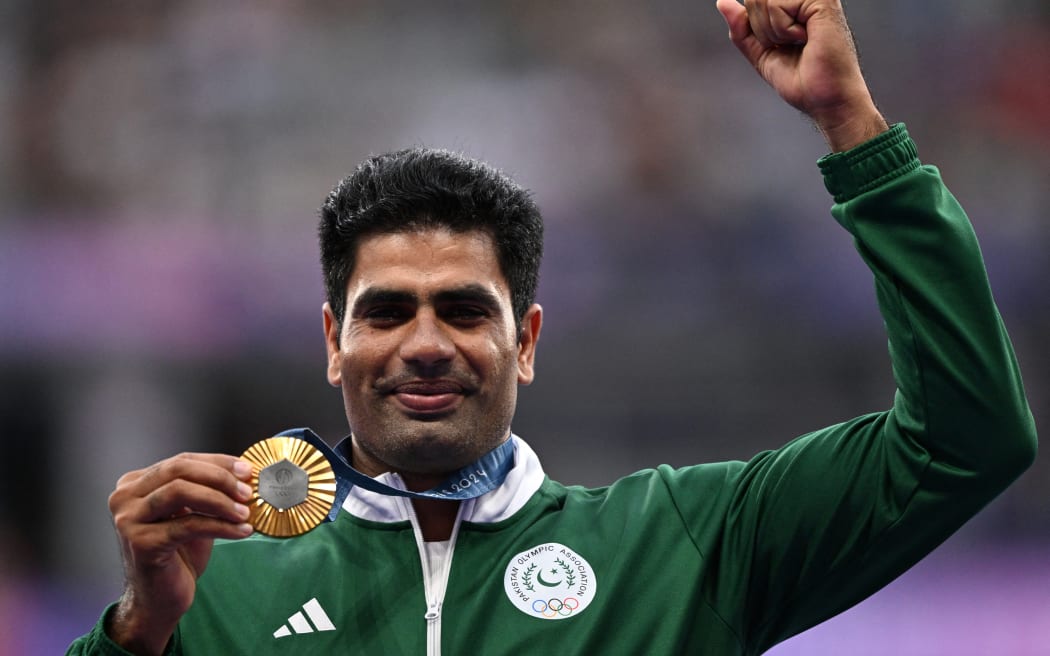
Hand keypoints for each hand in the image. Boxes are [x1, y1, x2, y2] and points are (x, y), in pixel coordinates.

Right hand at [107, 453, 254, 654]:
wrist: (158, 599)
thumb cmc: (178, 554)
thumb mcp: (191, 513)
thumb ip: (206, 489)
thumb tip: (244, 471)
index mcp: (134, 484)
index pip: (182, 461)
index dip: (218, 463)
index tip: (247, 470)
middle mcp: (124, 497)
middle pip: (179, 470)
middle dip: (219, 478)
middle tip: (247, 491)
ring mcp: (128, 520)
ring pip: (181, 492)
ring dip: (220, 501)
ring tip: (245, 513)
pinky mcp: (140, 543)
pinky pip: (188, 525)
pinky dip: (221, 526)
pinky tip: (242, 531)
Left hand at [715, 0, 887, 150]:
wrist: (824, 98)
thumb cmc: (801, 79)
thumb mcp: (761, 51)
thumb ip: (742, 27)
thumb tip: (723, 1)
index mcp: (795, 3)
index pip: (754, 1)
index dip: (755, 26)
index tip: (781, 44)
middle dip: (760, 29)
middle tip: (789, 45)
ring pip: (762, 0)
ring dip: (772, 31)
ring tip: (799, 42)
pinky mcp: (821, 0)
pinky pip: (777, 5)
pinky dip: (783, 30)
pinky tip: (806, 38)